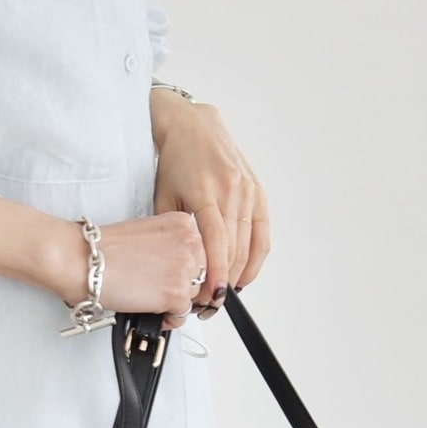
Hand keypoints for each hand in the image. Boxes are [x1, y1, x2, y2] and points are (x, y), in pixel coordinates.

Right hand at [47, 212, 208, 330]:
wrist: (83, 260)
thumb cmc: (105, 248)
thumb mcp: (148, 234)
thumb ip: (171, 247)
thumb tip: (182, 269)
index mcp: (184, 223)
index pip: (203, 253)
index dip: (188, 269)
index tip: (175, 275)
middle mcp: (191, 242)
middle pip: (203, 274)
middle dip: (184, 285)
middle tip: (160, 288)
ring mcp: (186, 268)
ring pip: (195, 296)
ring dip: (176, 302)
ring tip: (152, 297)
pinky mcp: (177, 293)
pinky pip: (184, 315)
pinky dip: (170, 318)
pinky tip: (153, 310)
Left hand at [149, 90, 269, 315]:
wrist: (193, 126)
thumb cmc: (174, 160)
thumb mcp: (163, 194)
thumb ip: (174, 228)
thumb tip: (180, 265)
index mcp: (205, 192)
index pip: (216, 242)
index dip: (216, 273)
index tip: (211, 296)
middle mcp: (231, 191)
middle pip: (235, 248)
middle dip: (224, 280)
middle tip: (209, 302)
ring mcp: (248, 191)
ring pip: (249, 244)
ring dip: (239, 274)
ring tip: (224, 293)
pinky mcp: (258, 191)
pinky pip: (262, 233)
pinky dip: (256, 258)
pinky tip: (245, 274)